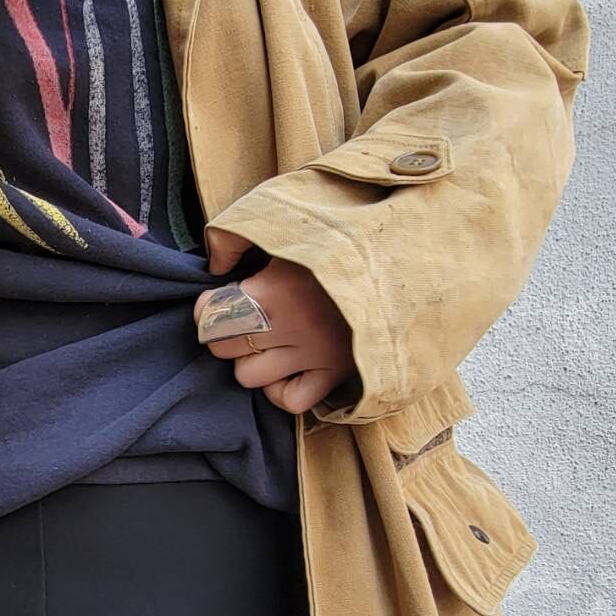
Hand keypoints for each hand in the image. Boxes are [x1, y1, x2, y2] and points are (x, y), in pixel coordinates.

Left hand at [193, 229, 358, 415]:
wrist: (407, 254)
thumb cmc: (342, 235)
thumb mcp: (286, 216)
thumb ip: (237, 234)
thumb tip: (214, 263)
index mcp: (274, 289)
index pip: (213, 313)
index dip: (208, 307)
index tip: (217, 299)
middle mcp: (290, 326)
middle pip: (223, 346)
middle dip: (222, 332)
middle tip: (239, 319)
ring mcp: (313, 353)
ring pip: (248, 375)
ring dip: (247, 360)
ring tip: (262, 342)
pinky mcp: (336, 372)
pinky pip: (292, 400)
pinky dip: (279, 390)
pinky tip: (282, 371)